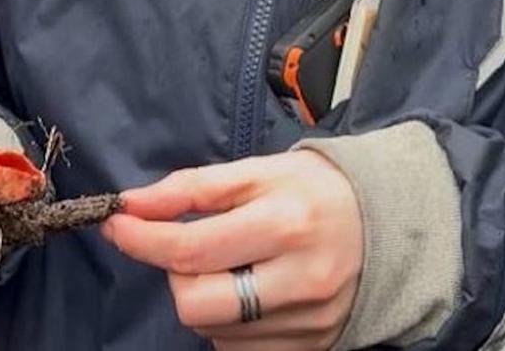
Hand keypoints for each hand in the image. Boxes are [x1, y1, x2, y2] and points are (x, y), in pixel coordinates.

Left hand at [101, 149, 362, 349]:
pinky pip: (240, 349)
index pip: (192, 248)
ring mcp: (309, 323)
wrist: (388, 222)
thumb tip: (133, 204)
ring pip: (213, 331)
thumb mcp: (257, 171)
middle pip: (195, 304)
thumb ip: (193, 187)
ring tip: (231, 263)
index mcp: (285, 223)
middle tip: (191, 246)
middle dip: (176, 275)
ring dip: (204, 297)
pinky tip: (251, 290)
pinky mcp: (312, 349)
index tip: (116, 222)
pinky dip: (229, 323)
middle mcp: (300, 279)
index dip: (142, 239)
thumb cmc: (313, 188)